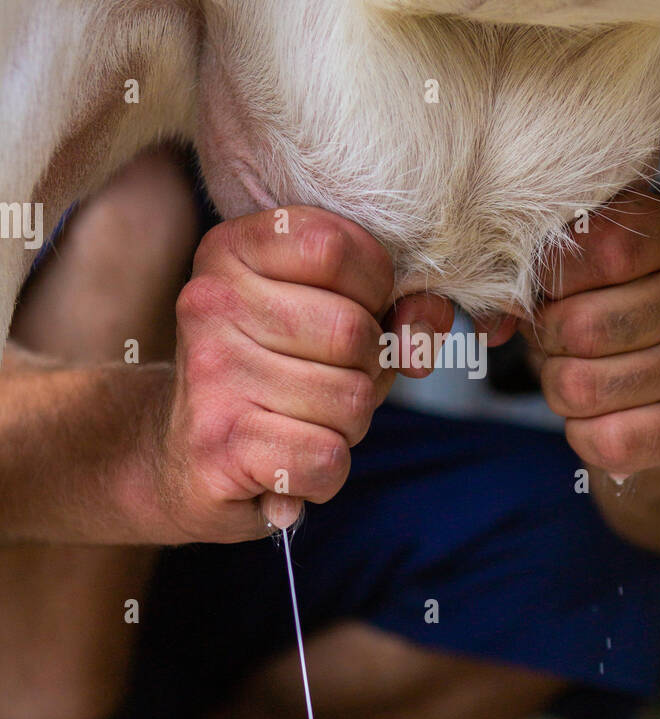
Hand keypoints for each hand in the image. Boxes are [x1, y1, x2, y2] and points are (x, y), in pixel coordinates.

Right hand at [151, 205, 450, 540]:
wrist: (182, 458)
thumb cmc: (274, 374)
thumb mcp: (329, 315)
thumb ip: (395, 306)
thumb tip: (419, 340)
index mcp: (233, 250)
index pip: (335, 245)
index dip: (375, 287)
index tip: (359, 311)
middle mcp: (211, 302)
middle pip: (351, 331)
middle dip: (367, 370)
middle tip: (331, 382)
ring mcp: (210, 373)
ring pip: (350, 399)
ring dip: (350, 423)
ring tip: (307, 421)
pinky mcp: (217, 443)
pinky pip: (327, 457)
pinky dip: (327, 473)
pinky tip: (292, 462)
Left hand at [529, 192, 659, 477]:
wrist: (656, 378)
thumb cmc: (597, 303)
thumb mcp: (567, 266)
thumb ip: (526, 271)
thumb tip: (494, 322)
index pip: (604, 249)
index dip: (552, 276)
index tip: (548, 285)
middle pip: (581, 327)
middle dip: (547, 339)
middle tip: (559, 338)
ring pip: (581, 387)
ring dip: (558, 386)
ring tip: (579, 371)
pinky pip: (609, 440)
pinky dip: (583, 434)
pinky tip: (599, 414)